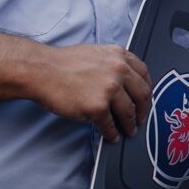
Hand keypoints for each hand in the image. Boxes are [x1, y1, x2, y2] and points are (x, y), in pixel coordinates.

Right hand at [31, 44, 150, 141]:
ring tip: (128, 131)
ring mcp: (109, 89)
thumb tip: (125, 80)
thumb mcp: (97, 53)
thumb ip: (114, 63)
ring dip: (130, 125)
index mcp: (119, 56)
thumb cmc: (63, 63)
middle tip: (140, 119)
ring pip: (128, 112)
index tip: (145, 99)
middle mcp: (119, 70)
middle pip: (142, 94)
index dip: (147, 89)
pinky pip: (110, 125)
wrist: (41, 70)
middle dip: (142, 110)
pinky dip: (112, 133)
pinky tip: (111, 136)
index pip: (144, 74)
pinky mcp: (98, 107)